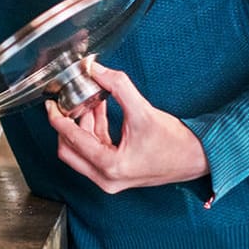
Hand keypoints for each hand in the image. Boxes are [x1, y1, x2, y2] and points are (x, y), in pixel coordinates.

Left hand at [44, 60, 209, 193]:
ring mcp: (111, 178)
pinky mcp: (116, 173)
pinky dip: (93, 131)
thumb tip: (95, 69)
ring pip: (81, 149)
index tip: (50, 105)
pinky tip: (98, 110)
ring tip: (88, 101)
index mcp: (110, 166)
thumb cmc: (175, 143)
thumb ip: (118, 86)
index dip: (57, 120)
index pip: (72, 140)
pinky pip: (95, 150)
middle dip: (67, 124)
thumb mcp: (142, 111)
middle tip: (66, 103)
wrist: (197, 158)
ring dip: (82, 125)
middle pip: (70, 149)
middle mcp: (107, 178)